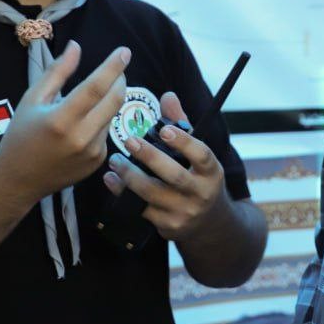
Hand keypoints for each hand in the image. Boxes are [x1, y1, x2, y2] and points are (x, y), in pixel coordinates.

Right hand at [0, 41, 127, 204]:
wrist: (18, 179)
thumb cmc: (21, 134)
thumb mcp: (32, 99)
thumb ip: (57, 72)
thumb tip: (76, 47)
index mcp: (60, 120)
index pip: (95, 87)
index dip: (112, 67)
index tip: (124, 51)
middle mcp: (80, 138)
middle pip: (114, 101)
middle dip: (120, 80)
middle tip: (118, 69)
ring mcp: (92, 153)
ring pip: (111, 116)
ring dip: (108, 102)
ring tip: (90, 99)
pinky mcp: (97, 162)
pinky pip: (106, 133)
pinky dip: (100, 121)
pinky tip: (82, 125)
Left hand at [102, 92, 225, 241]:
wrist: (210, 225)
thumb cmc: (199, 180)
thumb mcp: (198, 156)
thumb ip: (182, 126)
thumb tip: (168, 96)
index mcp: (212, 172)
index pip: (202, 155)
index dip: (184, 142)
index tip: (164, 129)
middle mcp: (201, 193)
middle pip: (174, 175)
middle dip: (149, 157)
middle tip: (129, 141)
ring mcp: (184, 213)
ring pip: (153, 194)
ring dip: (129, 176)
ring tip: (115, 160)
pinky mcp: (168, 227)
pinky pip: (142, 210)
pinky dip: (123, 194)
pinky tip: (112, 180)